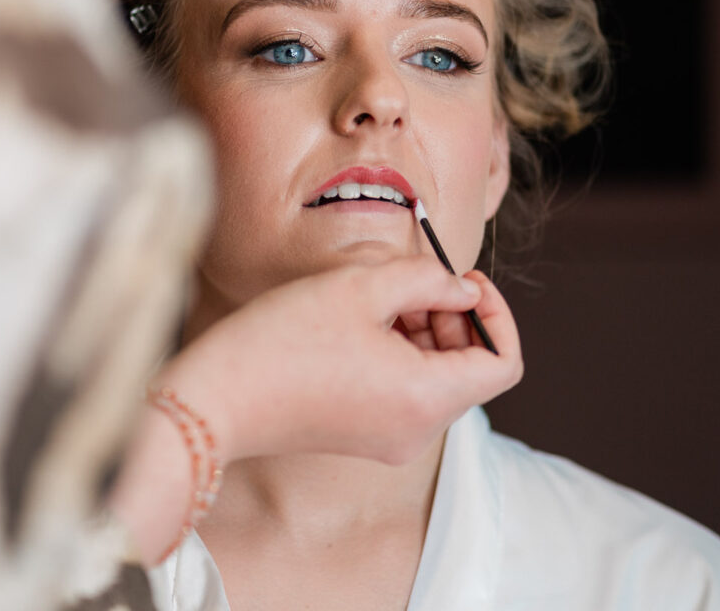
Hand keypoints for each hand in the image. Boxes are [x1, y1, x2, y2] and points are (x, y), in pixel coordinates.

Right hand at [159, 258, 522, 465]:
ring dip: (424, 332)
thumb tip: (461, 289)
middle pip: (471, 371)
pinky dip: (400, 353)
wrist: (215, 400)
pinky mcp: (365, 435)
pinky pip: (407, 392)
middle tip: (413, 282)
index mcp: (427, 398)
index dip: (496, 314)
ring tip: (379, 298)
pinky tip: (360, 324)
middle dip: (454, 318)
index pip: (503, 363)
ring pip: (438, 379)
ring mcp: (392, 439)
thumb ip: (427, 279)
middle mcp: (418, 430)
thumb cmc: (283, 341)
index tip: (463, 281)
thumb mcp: (362, 286)